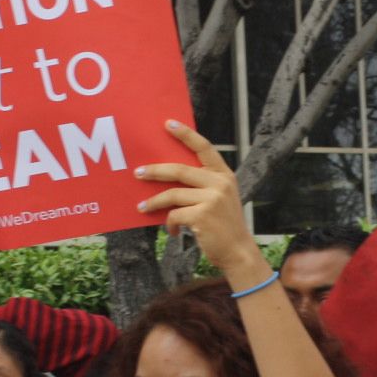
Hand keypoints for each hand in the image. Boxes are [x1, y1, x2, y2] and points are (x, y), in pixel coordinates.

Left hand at [134, 122, 264, 281]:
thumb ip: (202, 185)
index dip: (186, 134)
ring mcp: (212, 199)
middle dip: (155, 171)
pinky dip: (169, 223)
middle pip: (180, 170)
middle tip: (138, 172)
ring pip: (173, 194)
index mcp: (224, 175)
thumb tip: (167, 177)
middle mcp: (220, 183)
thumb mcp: (220, 199)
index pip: (204, 147)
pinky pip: (174, 214)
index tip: (168, 124)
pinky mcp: (202, 215)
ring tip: (142, 207)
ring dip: (154, 202)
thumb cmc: (224, 226)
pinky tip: (171, 230)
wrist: (238, 252)